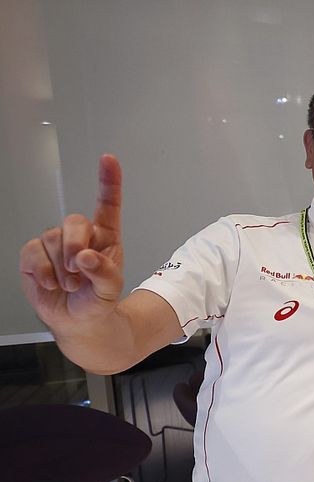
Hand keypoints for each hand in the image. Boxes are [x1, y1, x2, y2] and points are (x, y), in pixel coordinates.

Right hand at [19, 154, 124, 330]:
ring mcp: (56, 244)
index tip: (108, 159)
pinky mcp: (35, 255)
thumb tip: (86, 256)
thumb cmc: (99, 301)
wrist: (79, 321)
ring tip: (70, 285)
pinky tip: (51, 283)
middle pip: (74, 222)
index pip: (107, 205)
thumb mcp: (110, 290)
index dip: (108, 182)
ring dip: (61, 268)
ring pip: (52, 238)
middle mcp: (81, 236)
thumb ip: (104, 273)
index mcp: (106, 238)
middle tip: (78, 270)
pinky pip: (33, 252)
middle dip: (75, 245)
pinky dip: (43, 271)